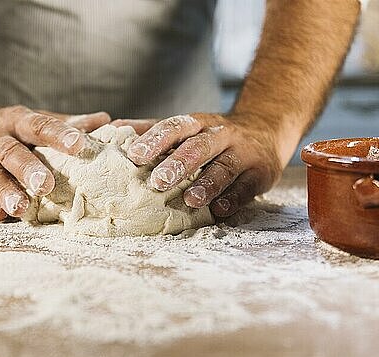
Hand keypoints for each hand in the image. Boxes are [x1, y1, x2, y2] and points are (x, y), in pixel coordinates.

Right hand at [0, 106, 110, 220]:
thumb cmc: (7, 128)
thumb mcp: (32, 120)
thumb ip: (66, 123)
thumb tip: (106, 120)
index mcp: (16, 120)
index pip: (39, 125)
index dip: (59, 134)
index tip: (79, 145)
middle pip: (11, 151)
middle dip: (28, 168)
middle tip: (47, 185)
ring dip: (5, 191)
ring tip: (21, 208)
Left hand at [126, 113, 282, 217]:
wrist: (266, 130)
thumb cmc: (213, 136)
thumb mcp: (187, 128)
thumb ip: (151, 130)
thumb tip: (111, 128)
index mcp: (198, 124)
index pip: (175, 127)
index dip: (155, 140)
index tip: (135, 155)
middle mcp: (220, 135)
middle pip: (199, 146)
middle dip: (178, 163)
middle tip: (157, 181)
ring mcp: (243, 153)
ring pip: (224, 166)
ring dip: (207, 183)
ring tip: (190, 200)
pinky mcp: (260, 173)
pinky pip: (247, 186)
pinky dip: (233, 198)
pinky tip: (219, 210)